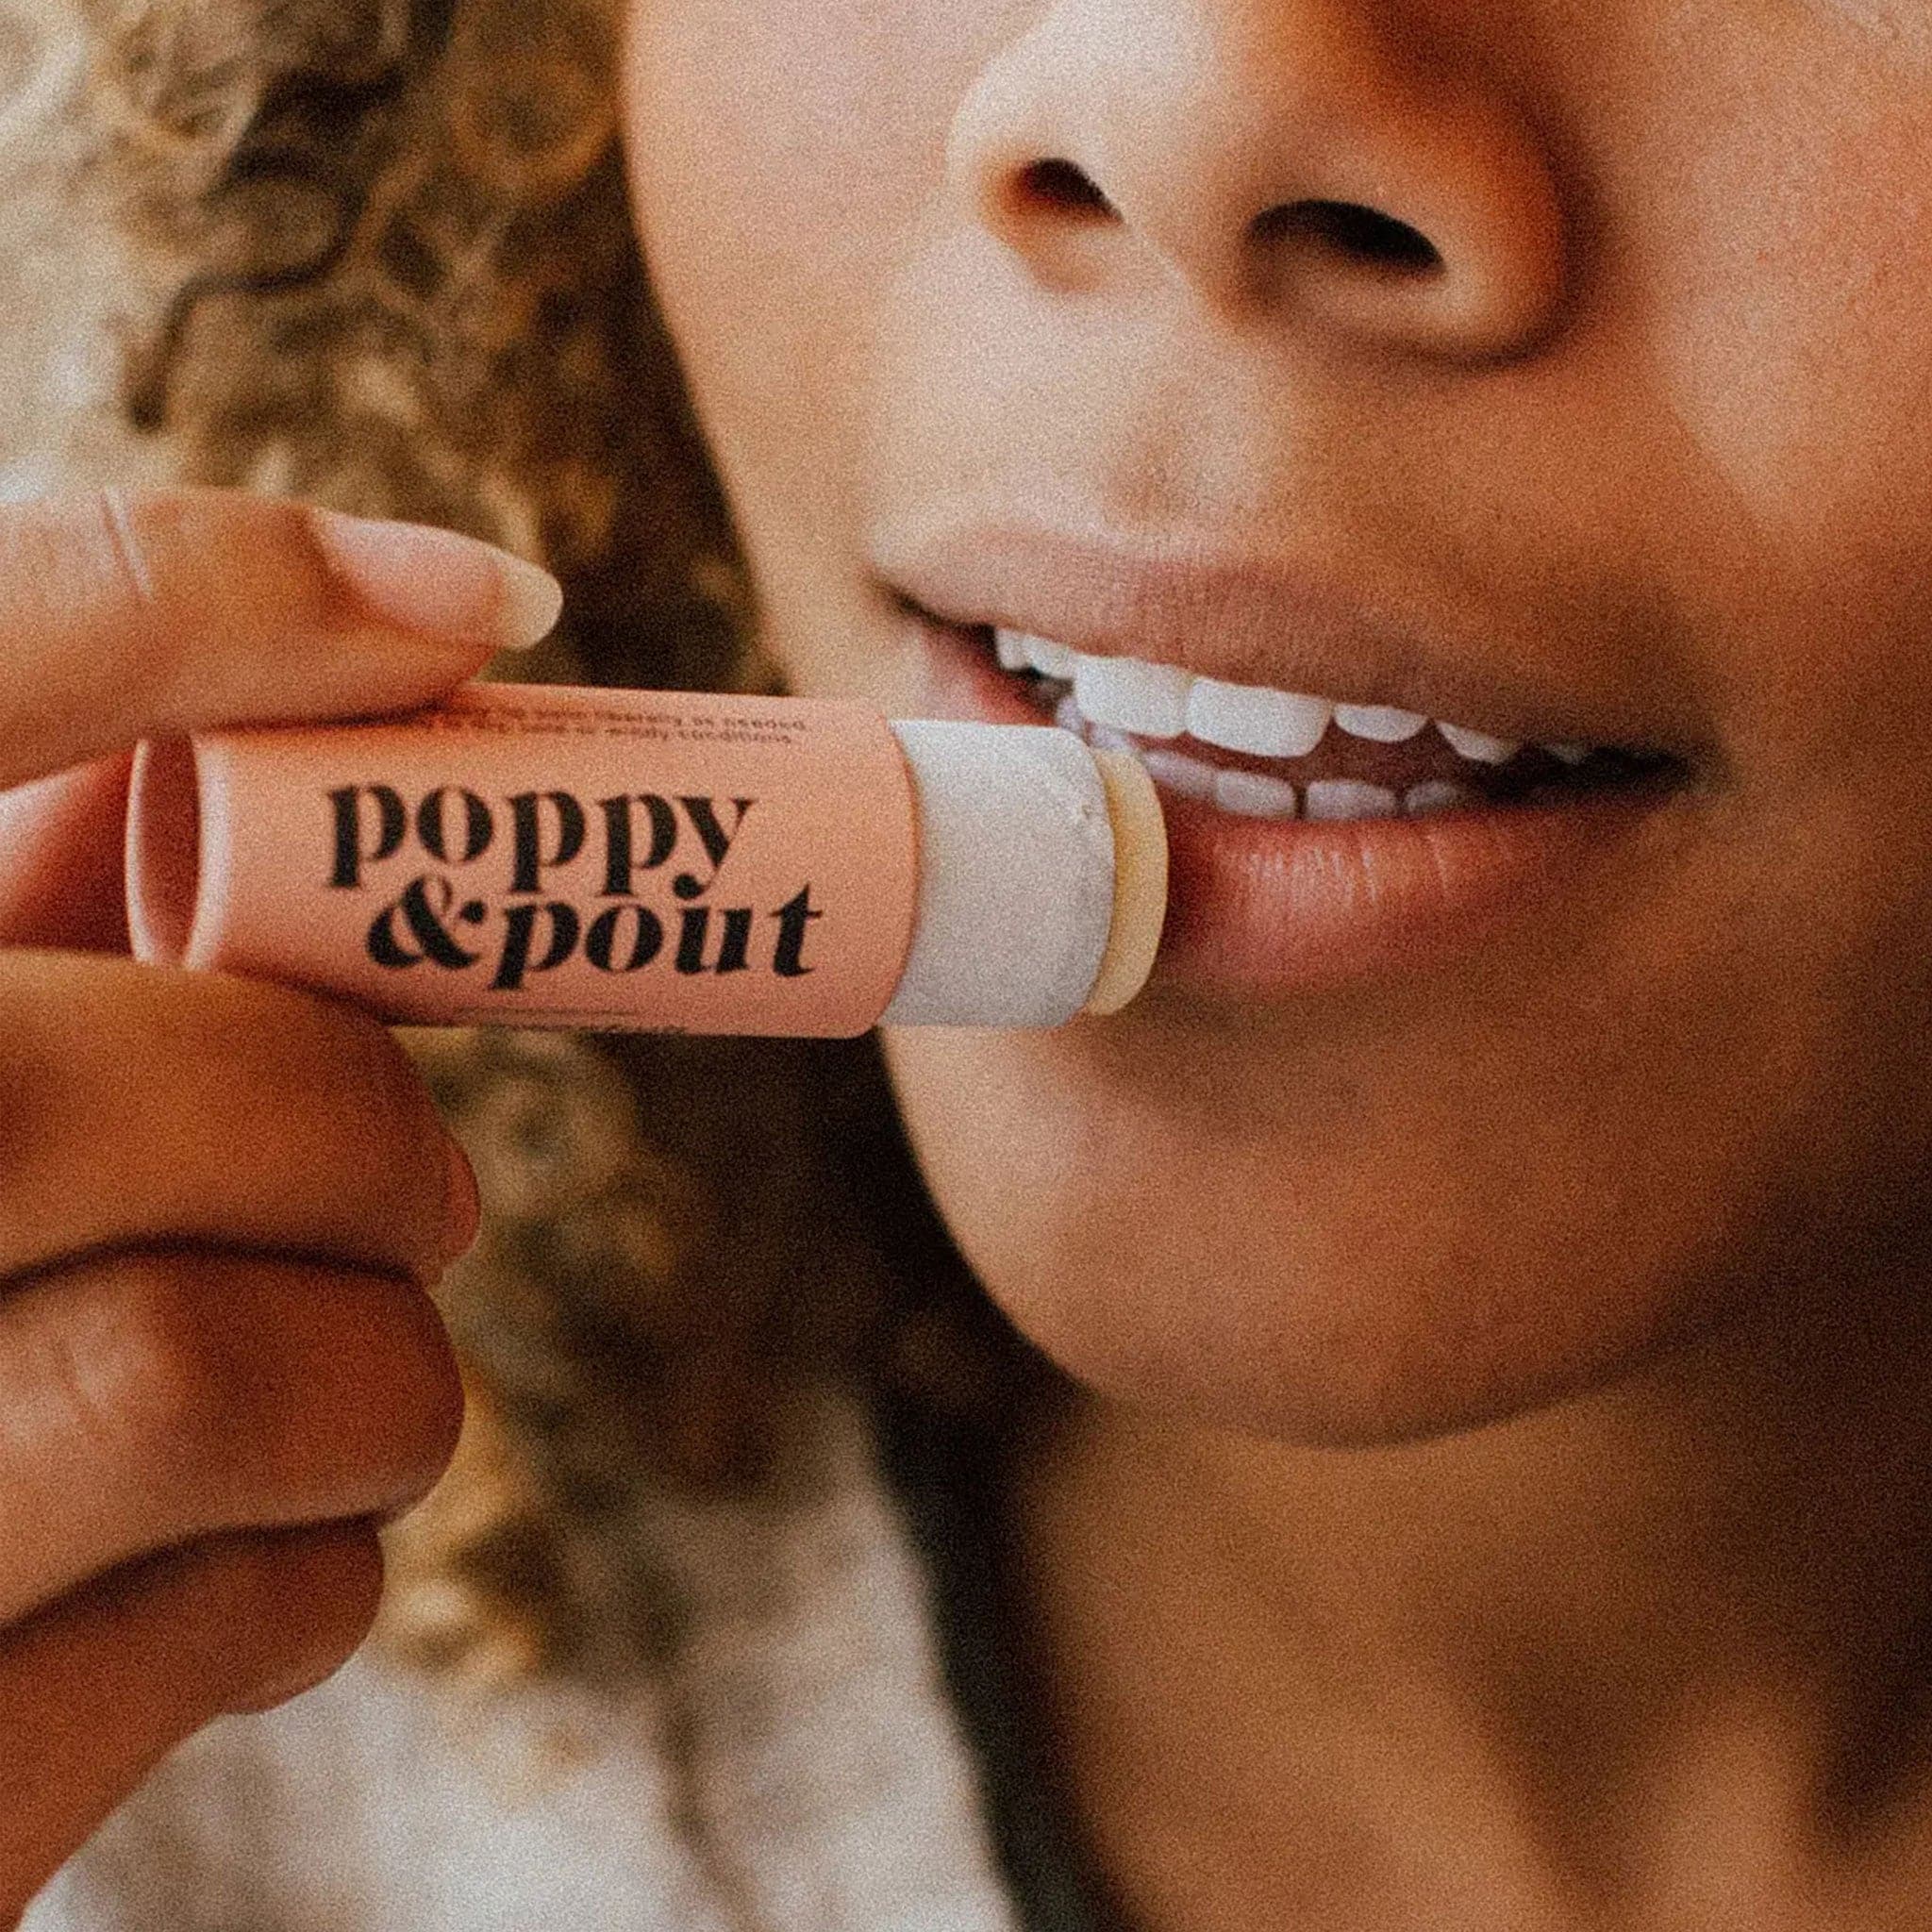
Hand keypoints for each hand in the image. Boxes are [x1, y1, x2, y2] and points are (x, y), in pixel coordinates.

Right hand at [0, 489, 558, 1916]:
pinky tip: (243, 1545)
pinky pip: (245, 1611)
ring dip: (369, 1358)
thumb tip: (421, 632)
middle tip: (412, 1172)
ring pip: (214, 1373)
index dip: (192, 602)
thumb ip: (43, 901)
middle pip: (82, 1090)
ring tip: (330, 1372)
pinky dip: (319, 1552)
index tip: (488, 604)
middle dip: (333, 1114)